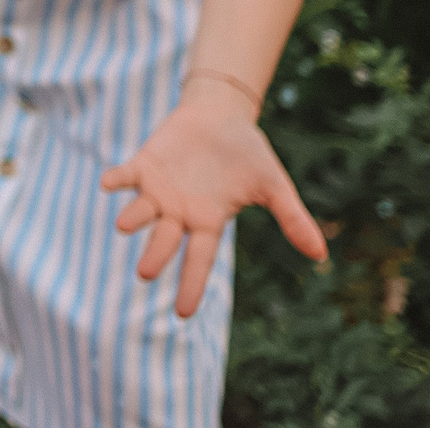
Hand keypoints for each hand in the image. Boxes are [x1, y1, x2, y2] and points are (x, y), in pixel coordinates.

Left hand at [101, 85, 324, 316]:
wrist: (221, 115)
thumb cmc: (248, 154)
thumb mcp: (274, 187)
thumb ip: (292, 219)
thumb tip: (321, 255)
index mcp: (209, 221)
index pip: (199, 259)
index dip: (192, 284)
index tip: (182, 313)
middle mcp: (180, 211)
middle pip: (165, 239)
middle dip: (156, 254)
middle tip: (145, 273)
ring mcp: (160, 188)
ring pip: (142, 210)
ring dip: (133, 216)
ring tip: (123, 226)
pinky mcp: (145, 164)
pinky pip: (127, 174)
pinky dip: (118, 179)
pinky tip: (108, 184)